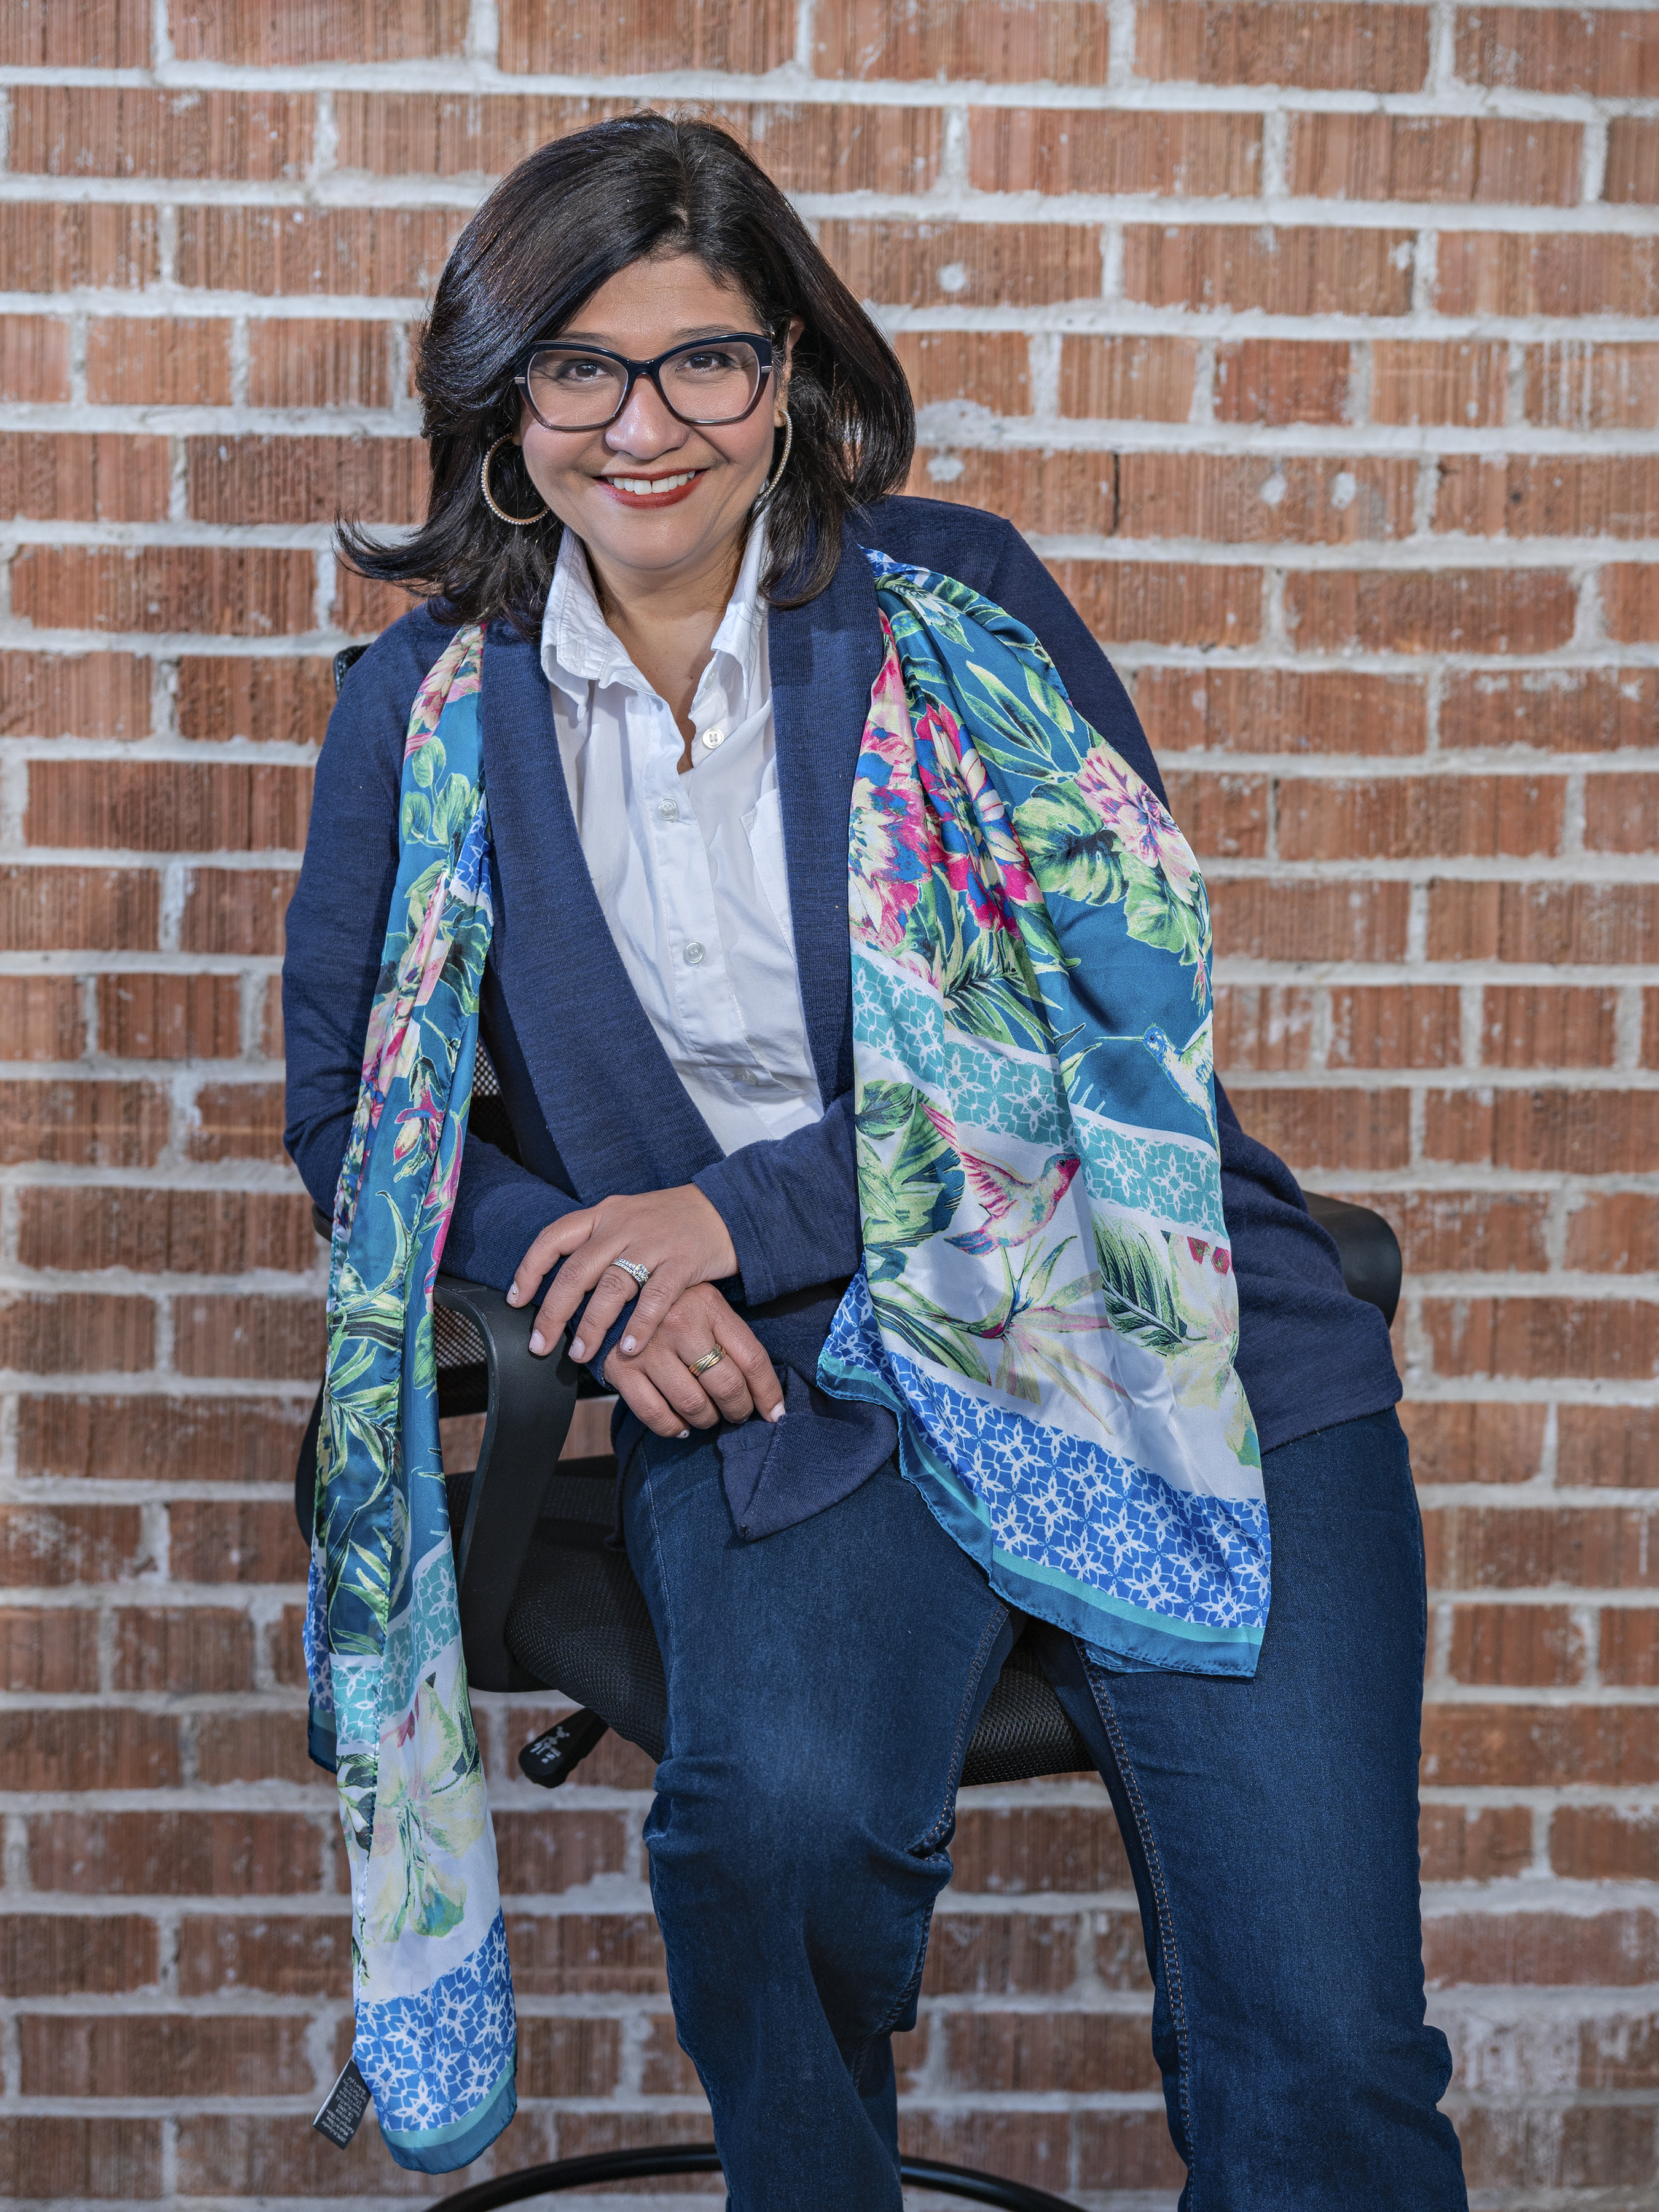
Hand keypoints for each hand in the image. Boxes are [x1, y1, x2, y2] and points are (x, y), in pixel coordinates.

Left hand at [507, 1184, 737, 1363]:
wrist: (726, 1208)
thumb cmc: (670, 1222)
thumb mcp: (626, 1219)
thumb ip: (596, 1244)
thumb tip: (561, 1287)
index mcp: (604, 1214)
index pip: (554, 1238)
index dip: (530, 1270)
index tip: (515, 1301)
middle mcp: (623, 1225)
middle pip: (577, 1271)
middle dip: (553, 1312)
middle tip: (539, 1345)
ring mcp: (654, 1242)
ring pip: (612, 1286)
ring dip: (592, 1326)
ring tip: (581, 1356)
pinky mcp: (684, 1261)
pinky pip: (656, 1298)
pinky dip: (639, 1325)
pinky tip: (628, 1350)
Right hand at [602, 1283, 784, 1438]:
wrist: (606, 1294)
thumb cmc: (669, 1307)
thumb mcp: (704, 1305)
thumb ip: (731, 1338)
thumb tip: (765, 1393)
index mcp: (708, 1305)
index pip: (752, 1357)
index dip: (767, 1392)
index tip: (775, 1413)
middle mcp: (680, 1324)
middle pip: (726, 1385)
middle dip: (738, 1410)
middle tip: (738, 1415)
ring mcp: (648, 1347)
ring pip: (693, 1404)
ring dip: (706, 1420)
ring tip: (708, 1417)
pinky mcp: (620, 1369)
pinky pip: (655, 1414)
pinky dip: (672, 1428)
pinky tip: (680, 1426)